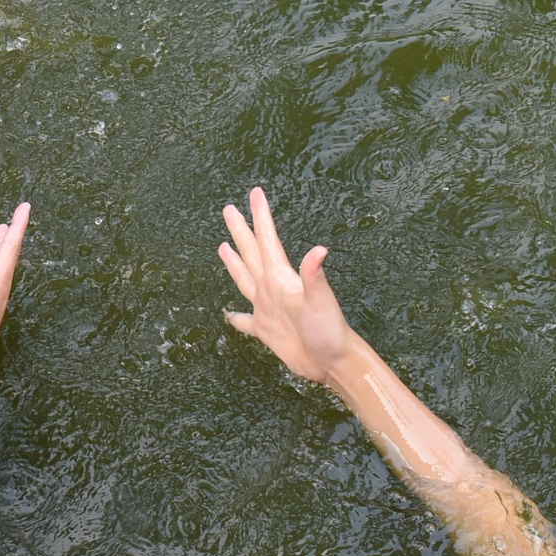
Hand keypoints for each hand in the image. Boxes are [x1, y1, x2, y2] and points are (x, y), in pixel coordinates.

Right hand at [219, 187, 355, 384]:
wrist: (331, 361)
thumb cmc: (328, 330)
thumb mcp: (320, 301)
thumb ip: (315, 276)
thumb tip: (320, 249)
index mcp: (281, 278)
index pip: (267, 241)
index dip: (260, 217)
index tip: (255, 193)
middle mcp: (271, 288)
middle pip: (251, 253)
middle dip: (240, 231)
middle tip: (229, 210)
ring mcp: (267, 308)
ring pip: (244, 279)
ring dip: (234, 263)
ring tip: (224, 246)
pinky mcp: (265, 330)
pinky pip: (245, 321)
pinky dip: (236, 318)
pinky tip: (229, 315)